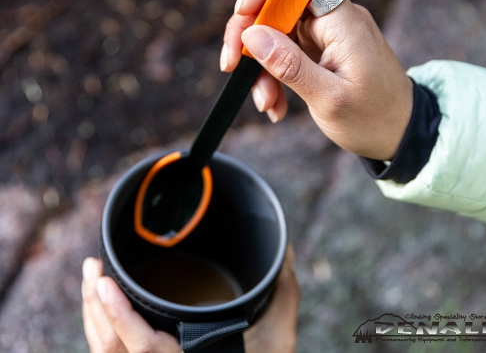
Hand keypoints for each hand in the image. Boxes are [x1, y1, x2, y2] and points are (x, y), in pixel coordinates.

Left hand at [81, 246, 298, 352]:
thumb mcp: (278, 343)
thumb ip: (282, 296)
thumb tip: (286, 250)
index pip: (143, 350)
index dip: (119, 317)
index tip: (105, 283)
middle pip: (111, 348)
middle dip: (95, 305)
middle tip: (94, 266)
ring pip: (105, 352)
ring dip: (93, 313)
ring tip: (92, 275)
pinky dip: (101, 327)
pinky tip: (102, 305)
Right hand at [220, 0, 412, 160]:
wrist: (399, 133)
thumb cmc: (373, 118)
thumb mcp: (328, 98)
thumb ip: (289, 65)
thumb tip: (252, 35)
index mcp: (343, 22)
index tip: (242, 12)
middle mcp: (334, 20)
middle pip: (278, 5)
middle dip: (250, 34)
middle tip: (232, 64)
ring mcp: (326, 35)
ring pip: (275, 33)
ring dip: (260, 66)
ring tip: (266, 102)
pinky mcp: (320, 50)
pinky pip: (285, 52)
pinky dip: (273, 76)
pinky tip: (275, 103)